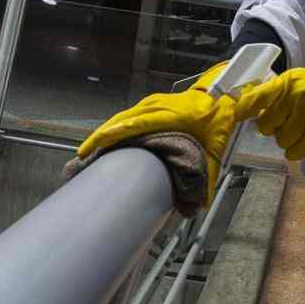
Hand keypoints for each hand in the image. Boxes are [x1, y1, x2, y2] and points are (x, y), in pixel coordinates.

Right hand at [78, 65, 234, 204]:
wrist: (223, 97)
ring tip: (87, 153)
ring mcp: (152, 103)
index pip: (136, 124)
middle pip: (121, 120)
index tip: (92, 148)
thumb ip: (206, 175)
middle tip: (81, 158)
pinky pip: (127, 116)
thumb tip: (198, 205)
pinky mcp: (150, 105)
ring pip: (121, 117)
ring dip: (104, 134)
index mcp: (172, 115)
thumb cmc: (218, 120)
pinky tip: (104, 143)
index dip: (112, 135)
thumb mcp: (216, 149)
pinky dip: (113, 129)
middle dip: (99, 138)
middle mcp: (158, 106)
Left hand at [235, 36, 304, 160]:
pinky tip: (304, 146)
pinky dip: (299, 152)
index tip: (234, 116)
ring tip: (301, 133)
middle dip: (274, 131)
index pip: (255, 97)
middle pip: (267, 126)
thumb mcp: (299, 80)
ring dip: (289, 142)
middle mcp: (295, 94)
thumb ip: (277, 93)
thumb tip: (247, 109)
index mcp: (287, 82)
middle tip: (288, 126)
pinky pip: (300, 149)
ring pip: (283, 141)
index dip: (242, 110)